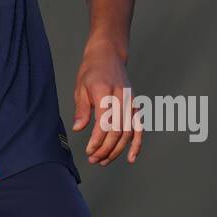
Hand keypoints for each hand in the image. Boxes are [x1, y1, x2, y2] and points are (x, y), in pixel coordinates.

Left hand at [72, 43, 141, 165]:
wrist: (108, 54)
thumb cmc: (92, 70)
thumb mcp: (81, 87)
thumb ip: (81, 109)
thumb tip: (78, 128)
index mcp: (105, 92)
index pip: (104, 123)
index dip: (97, 141)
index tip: (89, 151)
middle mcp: (121, 98)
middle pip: (117, 131)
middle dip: (106, 149)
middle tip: (94, 160)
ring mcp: (131, 102)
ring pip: (128, 133)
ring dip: (117, 150)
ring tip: (104, 161)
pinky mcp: (135, 105)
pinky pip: (139, 127)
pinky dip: (137, 144)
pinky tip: (131, 158)